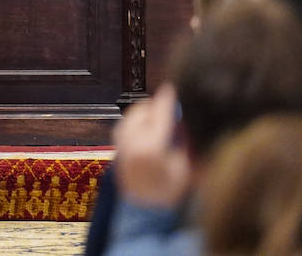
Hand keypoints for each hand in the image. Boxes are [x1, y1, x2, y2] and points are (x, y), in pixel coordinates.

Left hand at [111, 83, 191, 208]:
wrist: (144, 213)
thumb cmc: (170, 194)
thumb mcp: (185, 169)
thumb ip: (184, 142)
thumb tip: (184, 119)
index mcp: (151, 148)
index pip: (160, 115)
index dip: (167, 100)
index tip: (173, 88)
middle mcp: (131, 143)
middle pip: (143, 111)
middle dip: (156, 106)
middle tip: (170, 108)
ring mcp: (121, 144)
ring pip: (132, 115)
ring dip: (146, 112)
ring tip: (161, 119)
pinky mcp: (117, 147)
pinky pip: (126, 124)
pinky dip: (137, 121)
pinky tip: (149, 128)